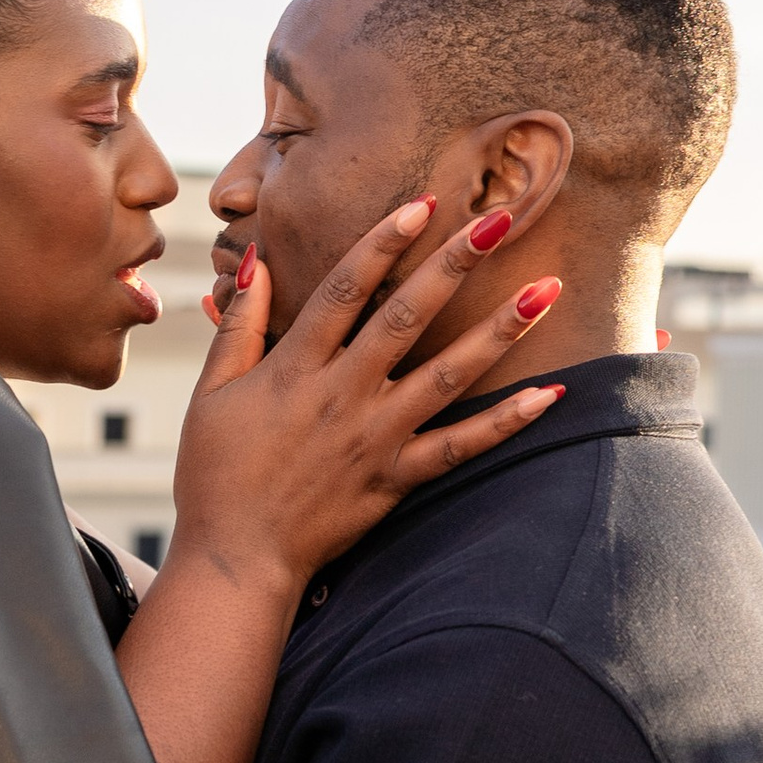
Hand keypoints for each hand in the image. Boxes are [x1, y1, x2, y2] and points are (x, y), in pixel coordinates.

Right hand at [168, 200, 561, 591]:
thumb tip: (258, 260)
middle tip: (501, 220)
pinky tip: (551, 394)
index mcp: (294, 367)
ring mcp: (375, 438)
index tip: (422, 204)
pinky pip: (461, 447)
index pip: (343, 289)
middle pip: (406, 317)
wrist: (235, 558)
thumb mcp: (212, 392)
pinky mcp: (396, 479)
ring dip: (499, 330)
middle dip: (455, 264)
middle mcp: (342, 395)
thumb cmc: (215, 474)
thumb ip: (238, 325)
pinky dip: (507, 422)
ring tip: (545, 291)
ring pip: (447, 375)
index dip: (383, 242)